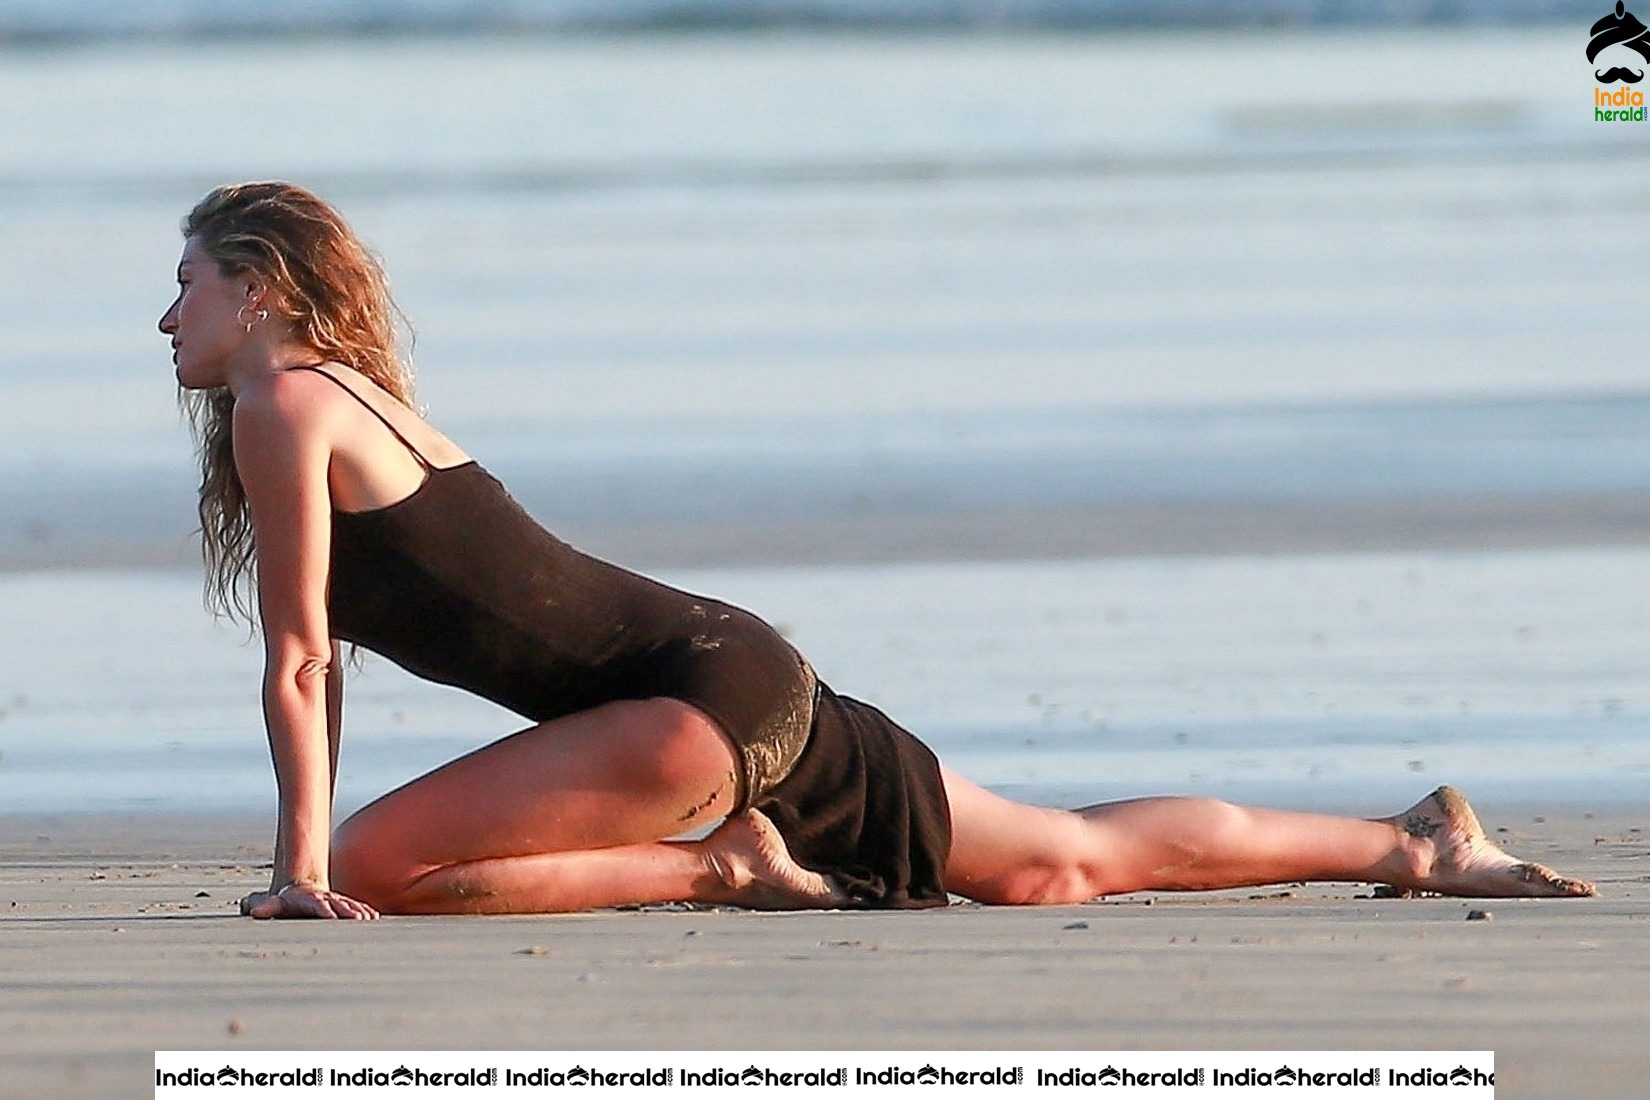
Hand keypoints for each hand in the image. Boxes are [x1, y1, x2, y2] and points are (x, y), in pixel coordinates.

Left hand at [239, 882, 378, 919]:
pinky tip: (374, 918)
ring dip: (360, 912)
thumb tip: (254, 912)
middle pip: (339, 904)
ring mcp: (336, 901)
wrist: (300, 888)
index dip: (325, 910)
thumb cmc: (286, 900)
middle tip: (358, 920)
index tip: (331, 917)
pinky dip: (365, 911)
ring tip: (369, 920)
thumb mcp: (274, 902)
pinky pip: (356, 907)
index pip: (318, 905)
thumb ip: (265, 906)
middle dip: (348, 911)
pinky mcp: (343, 905)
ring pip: (351, 905)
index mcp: (311, 900)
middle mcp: (326, 899)